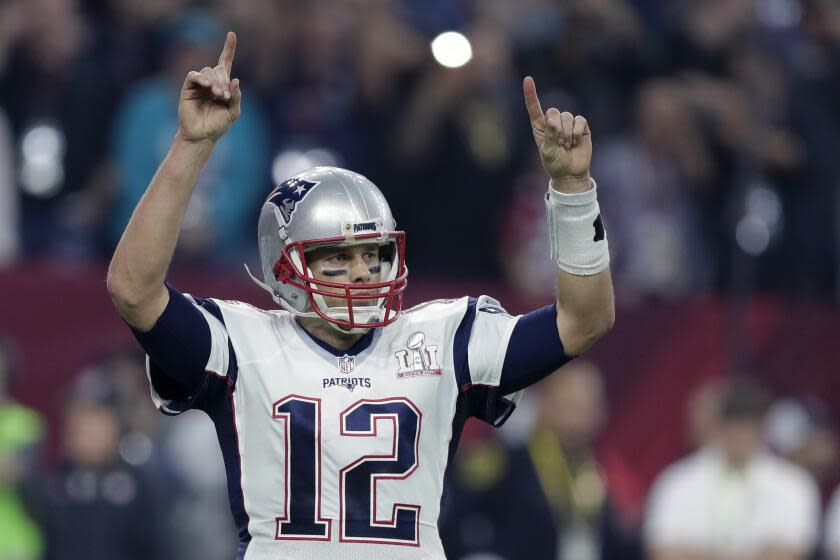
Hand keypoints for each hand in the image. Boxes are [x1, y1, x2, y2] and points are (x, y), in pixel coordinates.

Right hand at [178, 32, 241, 143]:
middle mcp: (210, 82)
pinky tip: (206, 86)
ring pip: (208, 71)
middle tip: (223, 96)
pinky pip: (194, 75)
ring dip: (215, 82)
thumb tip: (235, 80)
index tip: (232, 34)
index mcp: (222, 85)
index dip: (228, 48)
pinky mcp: (188, 87)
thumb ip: (236, 97)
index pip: (225, 63)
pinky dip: (201, 78)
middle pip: (218, 69)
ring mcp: (199, 84)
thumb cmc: (218, 125)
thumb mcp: (233, 112)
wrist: (202, 135)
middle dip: (223, 81)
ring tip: (217, 95)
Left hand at [523, 76, 591, 192]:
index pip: (534, 107)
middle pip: (554, 111)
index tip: (528, 79)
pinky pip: (580, 120)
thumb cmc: (555, 163)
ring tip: (567, 146)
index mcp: (540, 127)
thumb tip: (553, 122)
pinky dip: (577, 132)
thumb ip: (549, 137)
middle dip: (556, 129)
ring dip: (567, 134)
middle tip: (558, 145)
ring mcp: (568, 123)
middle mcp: (553, 122)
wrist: (571, 173)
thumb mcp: (548, 152)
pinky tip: (575, 142)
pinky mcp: (581, 126)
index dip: (531, 93)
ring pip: (567, 116)